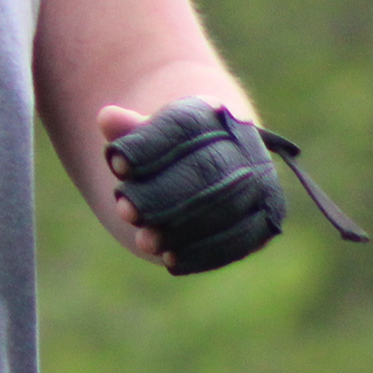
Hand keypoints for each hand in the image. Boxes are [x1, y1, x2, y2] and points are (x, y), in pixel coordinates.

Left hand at [100, 98, 285, 274]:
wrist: (214, 170)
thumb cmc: (170, 153)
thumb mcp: (148, 137)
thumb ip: (129, 132)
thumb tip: (106, 118)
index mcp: (215, 112)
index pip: (183, 124)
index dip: (148, 144)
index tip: (116, 165)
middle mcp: (247, 144)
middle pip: (207, 168)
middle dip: (162, 194)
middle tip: (124, 211)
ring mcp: (262, 183)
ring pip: (225, 209)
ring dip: (180, 229)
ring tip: (144, 242)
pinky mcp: (266, 220)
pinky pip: (238, 241)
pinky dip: (202, 253)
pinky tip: (170, 259)